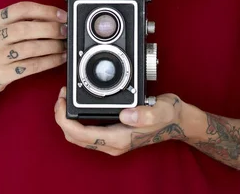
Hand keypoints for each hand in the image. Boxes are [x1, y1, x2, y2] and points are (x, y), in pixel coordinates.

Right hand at [0, 1, 67, 98]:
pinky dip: (49, 61)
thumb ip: (23, 22)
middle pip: (26, 28)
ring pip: (30, 48)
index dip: (45, 10)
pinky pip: (31, 66)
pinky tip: (60, 58)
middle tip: (65, 31)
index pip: (22, 9)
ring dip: (53, 46)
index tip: (61, 15)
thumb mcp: (1, 30)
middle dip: (50, 29)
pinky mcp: (2, 73)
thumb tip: (56, 18)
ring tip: (65, 45)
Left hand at [54, 87, 186, 155]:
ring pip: (78, 136)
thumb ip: (146, 113)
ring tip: (66, 97)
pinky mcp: (113, 135)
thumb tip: (126, 114)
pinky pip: (86, 132)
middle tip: (62, 95)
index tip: (61, 100)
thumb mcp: (162, 110)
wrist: (178, 122)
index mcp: (119, 138)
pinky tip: (79, 104)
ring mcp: (112, 141)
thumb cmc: (169, 116)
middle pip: (74, 137)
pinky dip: (77, 120)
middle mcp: (113, 144)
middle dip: (62, 117)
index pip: (80, 134)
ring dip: (68, 119)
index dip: (64, 119)